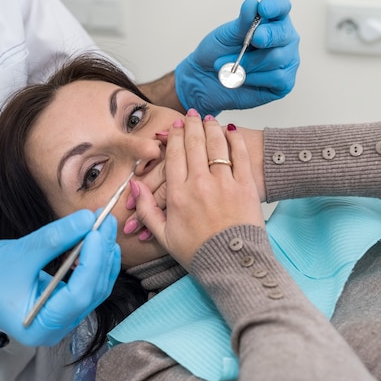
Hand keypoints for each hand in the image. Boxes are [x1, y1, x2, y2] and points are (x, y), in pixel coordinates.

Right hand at [0, 210, 120, 346]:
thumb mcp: (21, 252)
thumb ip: (56, 238)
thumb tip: (87, 218)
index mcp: (42, 325)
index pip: (80, 293)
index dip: (93, 260)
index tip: (97, 230)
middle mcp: (57, 329)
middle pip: (92, 291)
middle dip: (102, 254)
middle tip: (107, 220)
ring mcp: (62, 321)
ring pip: (94, 289)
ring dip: (102, 257)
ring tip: (105, 226)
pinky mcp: (63, 309)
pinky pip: (87, 287)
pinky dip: (94, 264)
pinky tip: (98, 243)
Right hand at [132, 110, 264, 269]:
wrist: (232, 264)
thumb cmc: (199, 252)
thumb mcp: (164, 235)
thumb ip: (147, 209)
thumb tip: (135, 187)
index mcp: (178, 194)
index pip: (174, 154)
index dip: (174, 136)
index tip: (175, 127)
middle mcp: (199, 184)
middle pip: (194, 144)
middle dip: (191, 125)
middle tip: (191, 115)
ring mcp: (224, 183)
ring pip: (216, 145)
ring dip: (211, 127)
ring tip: (209, 119)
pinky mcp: (246, 186)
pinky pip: (240, 155)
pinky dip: (235, 140)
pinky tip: (231, 131)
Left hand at [174, 0, 299, 115]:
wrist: (206, 80)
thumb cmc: (218, 54)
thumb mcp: (226, 36)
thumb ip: (241, 23)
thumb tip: (252, 4)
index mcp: (271, 21)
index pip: (281, 7)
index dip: (275, 6)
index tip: (263, 9)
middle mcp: (283, 39)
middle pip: (284, 33)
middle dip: (267, 36)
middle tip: (254, 39)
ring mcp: (286, 60)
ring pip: (276, 58)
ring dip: (248, 63)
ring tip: (229, 66)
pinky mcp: (284, 82)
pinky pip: (275, 78)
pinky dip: (254, 78)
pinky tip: (242, 78)